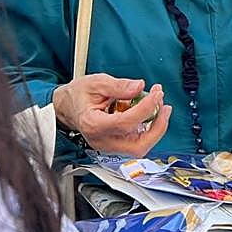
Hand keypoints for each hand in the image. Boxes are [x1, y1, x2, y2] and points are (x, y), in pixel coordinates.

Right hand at [52, 74, 171, 155]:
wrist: (66, 107)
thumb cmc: (78, 95)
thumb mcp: (97, 82)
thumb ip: (119, 86)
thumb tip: (139, 87)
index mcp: (94, 124)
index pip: (126, 122)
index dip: (146, 108)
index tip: (156, 93)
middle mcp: (102, 141)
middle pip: (137, 146)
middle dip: (157, 128)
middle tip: (165, 107)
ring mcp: (108, 146)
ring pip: (139, 148)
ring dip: (155, 129)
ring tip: (161, 108)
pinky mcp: (114, 145)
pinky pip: (136, 143)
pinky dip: (148, 129)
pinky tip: (151, 113)